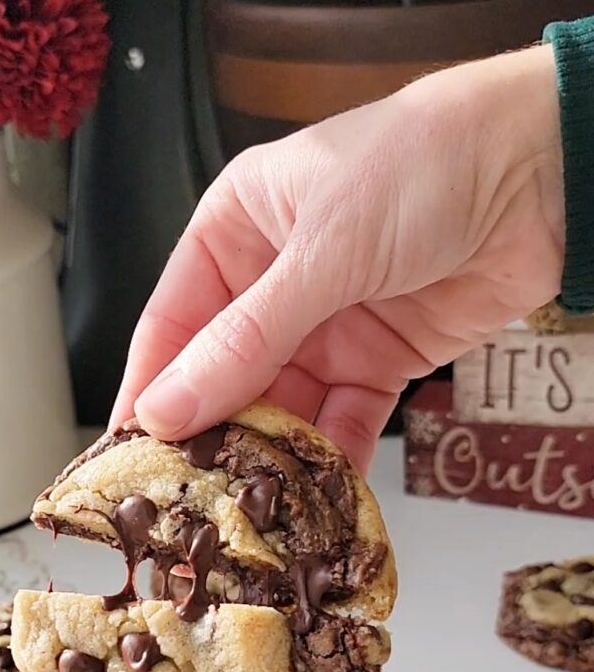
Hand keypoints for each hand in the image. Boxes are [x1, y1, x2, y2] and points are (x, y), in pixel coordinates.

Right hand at [112, 44, 562, 472]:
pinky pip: (343, 420)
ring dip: (270, 454)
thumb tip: (170, 407)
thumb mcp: (321, 251)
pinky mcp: (380, 360)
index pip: (173, 320)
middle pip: (224, 374)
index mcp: (237, 229)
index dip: (149, 387)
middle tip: (188, 496)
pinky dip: (332, 457)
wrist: (543, 172)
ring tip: (250, 508)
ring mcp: (327, 324)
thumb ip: (247, 339)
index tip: (127, 451)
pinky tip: (317, 495)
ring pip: (282, 405)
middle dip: (211, 433)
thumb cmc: (426, 162)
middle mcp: (273, 280)